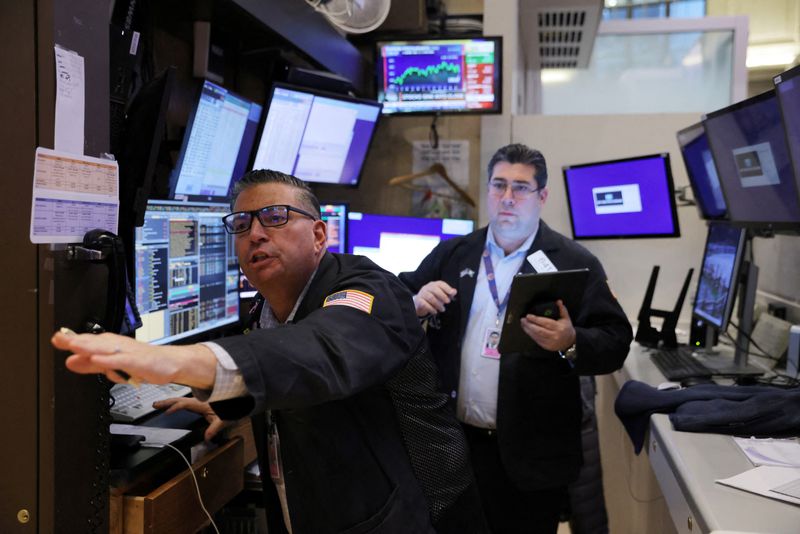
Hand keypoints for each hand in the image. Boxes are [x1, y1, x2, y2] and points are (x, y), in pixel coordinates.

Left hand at [51, 330, 216, 388]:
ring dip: (90, 346)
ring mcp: (127, 352)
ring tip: (74, 345)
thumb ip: (91, 364)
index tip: (56, 338)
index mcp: (111, 345)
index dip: (71, 339)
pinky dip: (108, 360)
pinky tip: (97, 359)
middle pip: (94, 342)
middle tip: (59, 338)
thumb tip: (70, 361)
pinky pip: (121, 361)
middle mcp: (118, 346)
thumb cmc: (144, 362)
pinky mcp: (137, 361)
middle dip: (76, 341)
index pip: (88, 341)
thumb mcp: (113, 365)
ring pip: (106, 349)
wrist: (171, 363)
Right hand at [153, 397, 228, 440]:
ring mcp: (198, 400)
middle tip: (155, 405)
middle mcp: (198, 400)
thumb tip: (207, 437)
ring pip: (180, 399)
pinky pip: (184, 400)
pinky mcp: (198, 402)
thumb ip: (214, 429)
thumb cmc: (228, 408)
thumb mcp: (223, 420)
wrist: (235, 401)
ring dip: (169, 401)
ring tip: (158, 404)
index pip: (184, 404)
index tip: (166, 412)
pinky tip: (170, 405)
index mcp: (201, 404)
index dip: (175, 407)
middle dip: (166, 402)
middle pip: (179, 400)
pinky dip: (175, 402)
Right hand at [412, 281, 456, 316]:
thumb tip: (454, 291)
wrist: (420, 303)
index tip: (452, 293)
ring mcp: (422, 293)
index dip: (447, 288)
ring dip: (438, 304)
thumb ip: (448, 293)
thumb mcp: (441, 295)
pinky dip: (431, 308)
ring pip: (430, 297)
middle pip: (435, 289)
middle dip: (443, 296)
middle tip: (448, 302)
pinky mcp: (418, 300)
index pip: (440, 284)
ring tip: (443, 309)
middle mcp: (427, 287)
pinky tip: (435, 312)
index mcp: (434, 284)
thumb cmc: (433, 298)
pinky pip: (425, 304)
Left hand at [520, 300, 575, 352]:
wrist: (569, 342)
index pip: (545, 323)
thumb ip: (561, 309)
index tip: (528, 316)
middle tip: (523, 319)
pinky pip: (536, 340)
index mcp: (559, 327)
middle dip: (529, 325)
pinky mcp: (546, 346)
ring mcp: (550, 342)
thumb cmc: (566, 328)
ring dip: (528, 330)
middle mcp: (554, 336)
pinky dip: (531, 334)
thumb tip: (558, 301)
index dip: (536, 319)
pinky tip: (527, 330)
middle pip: (539, 330)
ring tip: (523, 324)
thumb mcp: (566, 318)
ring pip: (536, 336)